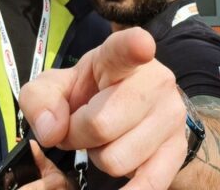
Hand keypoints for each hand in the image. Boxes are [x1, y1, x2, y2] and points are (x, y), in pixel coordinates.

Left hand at [19, 27, 186, 189]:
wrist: (133, 104)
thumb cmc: (91, 90)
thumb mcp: (57, 86)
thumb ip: (41, 100)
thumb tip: (52, 131)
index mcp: (119, 58)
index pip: (127, 48)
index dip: (135, 46)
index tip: (141, 45)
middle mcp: (154, 80)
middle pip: (101, 125)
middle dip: (79, 134)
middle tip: (82, 126)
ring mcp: (171, 113)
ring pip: (118, 159)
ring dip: (100, 157)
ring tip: (107, 139)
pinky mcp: (178, 146)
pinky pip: (151, 183)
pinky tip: (122, 189)